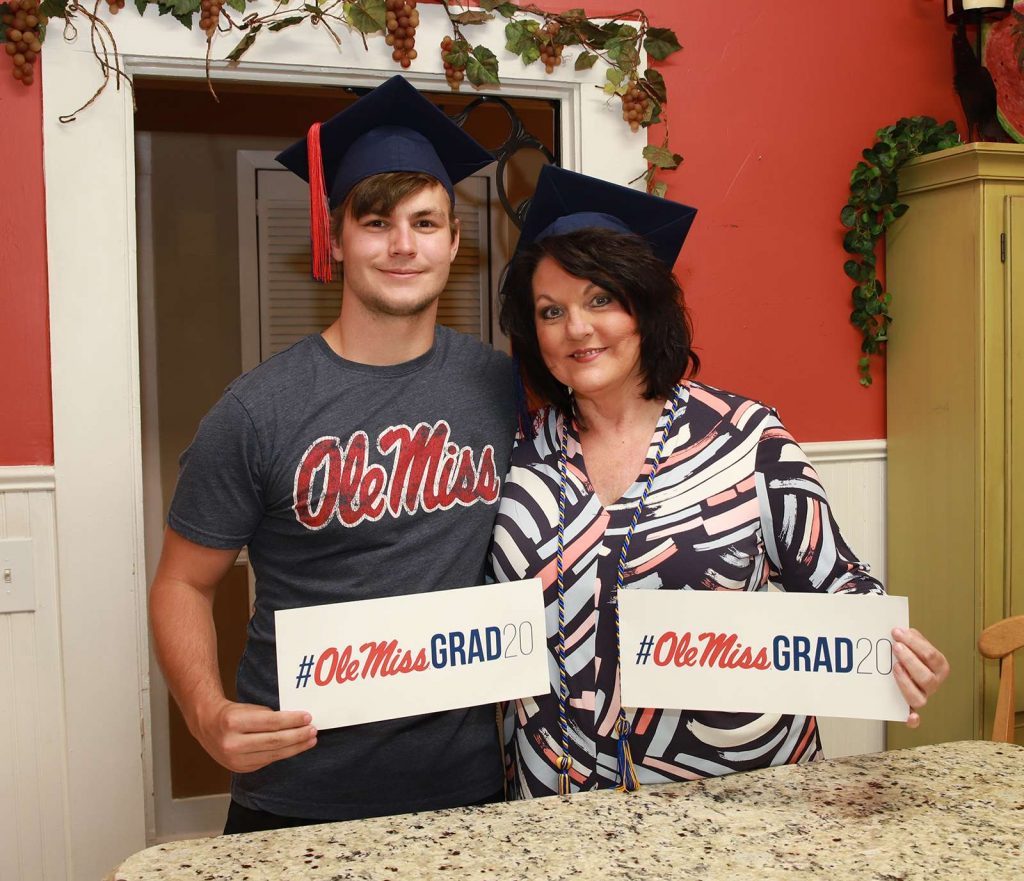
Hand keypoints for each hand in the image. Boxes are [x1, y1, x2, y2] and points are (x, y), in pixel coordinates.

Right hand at [191, 698, 317, 772]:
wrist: (207, 727)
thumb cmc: (231, 714)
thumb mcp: (248, 709)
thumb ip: (269, 716)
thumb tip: (296, 721)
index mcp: (234, 723)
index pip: (271, 722)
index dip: (292, 721)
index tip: (307, 717)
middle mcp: (233, 743)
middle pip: (274, 741)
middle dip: (297, 736)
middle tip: (313, 730)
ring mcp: (236, 759)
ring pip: (273, 754)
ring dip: (295, 747)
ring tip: (310, 740)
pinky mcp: (240, 768)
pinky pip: (267, 760)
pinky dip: (284, 753)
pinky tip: (295, 748)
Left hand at [891, 627, 948, 727]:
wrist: (902, 667)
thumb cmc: (909, 654)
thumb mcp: (912, 643)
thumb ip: (910, 637)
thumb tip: (900, 630)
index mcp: (939, 667)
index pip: (932, 657)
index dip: (915, 644)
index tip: (898, 632)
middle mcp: (933, 684)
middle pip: (927, 678)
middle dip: (911, 661)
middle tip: (896, 647)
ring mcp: (922, 697)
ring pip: (919, 698)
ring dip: (906, 682)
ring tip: (894, 666)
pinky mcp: (910, 708)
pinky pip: (915, 720)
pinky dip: (913, 720)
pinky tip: (910, 717)